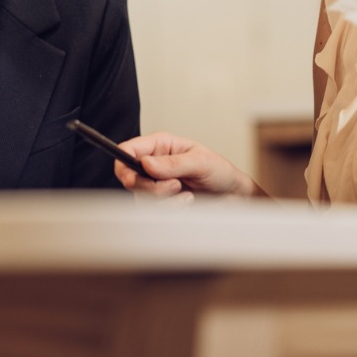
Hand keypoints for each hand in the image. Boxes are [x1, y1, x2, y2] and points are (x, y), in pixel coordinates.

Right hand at [115, 132, 262, 199]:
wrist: (232, 196)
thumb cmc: (219, 172)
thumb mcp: (200, 161)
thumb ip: (173, 163)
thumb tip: (146, 163)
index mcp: (160, 146)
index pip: (129, 149)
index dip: (124, 162)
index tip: (133, 176)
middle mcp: (154, 165)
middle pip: (130, 177)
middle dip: (152, 186)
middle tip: (175, 184)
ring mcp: (156, 185)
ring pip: (141, 197)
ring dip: (165, 199)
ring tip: (187, 194)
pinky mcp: (161, 203)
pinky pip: (154, 210)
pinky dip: (172, 209)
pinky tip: (187, 202)